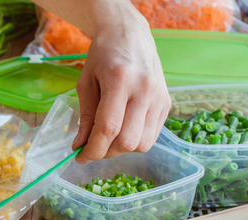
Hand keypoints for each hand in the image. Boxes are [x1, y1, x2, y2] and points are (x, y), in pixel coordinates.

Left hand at [72, 3, 170, 162]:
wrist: (129, 34)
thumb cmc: (102, 57)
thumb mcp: (86, 84)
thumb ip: (85, 117)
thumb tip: (80, 147)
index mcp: (120, 80)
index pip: (108, 128)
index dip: (92, 149)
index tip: (80, 157)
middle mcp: (145, 89)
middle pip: (127, 141)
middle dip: (106, 152)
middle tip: (93, 147)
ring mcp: (160, 97)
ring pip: (142, 144)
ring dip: (121, 149)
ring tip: (108, 138)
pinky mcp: (167, 103)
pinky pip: (152, 136)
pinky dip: (134, 141)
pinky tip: (123, 129)